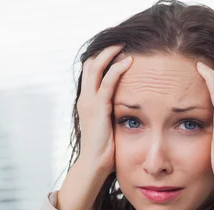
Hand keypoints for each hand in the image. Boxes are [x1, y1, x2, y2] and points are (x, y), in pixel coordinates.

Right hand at [76, 45, 132, 174]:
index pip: (91, 71)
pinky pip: (107, 82)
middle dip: (105, 50)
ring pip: (96, 67)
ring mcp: (89, 102)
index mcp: (86, 102)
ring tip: (124, 45)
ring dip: (111, 54)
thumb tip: (128, 107)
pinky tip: (128, 62)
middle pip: (90, 64)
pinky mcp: (98, 108)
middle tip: (121, 42)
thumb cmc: (103, 149)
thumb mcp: (107, 126)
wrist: (94, 164)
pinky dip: (117, 69)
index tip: (117, 50)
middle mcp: (85, 98)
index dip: (102, 58)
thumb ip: (113, 113)